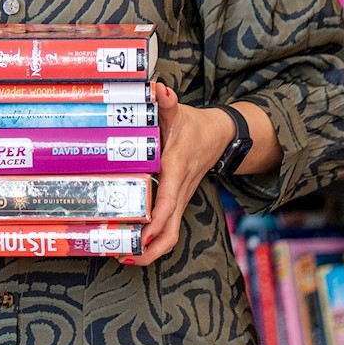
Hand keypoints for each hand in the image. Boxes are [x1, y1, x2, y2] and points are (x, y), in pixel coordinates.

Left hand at [128, 83, 229, 267]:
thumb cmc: (193, 125)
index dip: (157, 219)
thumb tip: (158, 88)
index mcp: (177, 169)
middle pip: (171, 228)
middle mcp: (180, 190)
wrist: (220, 136)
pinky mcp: (178, 202)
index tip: (143, 234)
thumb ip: (166, 102)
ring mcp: (180, 199)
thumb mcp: (178, 111)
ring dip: (152, 250)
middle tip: (123, 254)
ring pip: (172, 234)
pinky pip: (169, 227)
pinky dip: (154, 241)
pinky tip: (133, 245)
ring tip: (124, 256)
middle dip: (151, 247)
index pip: (169, 199)